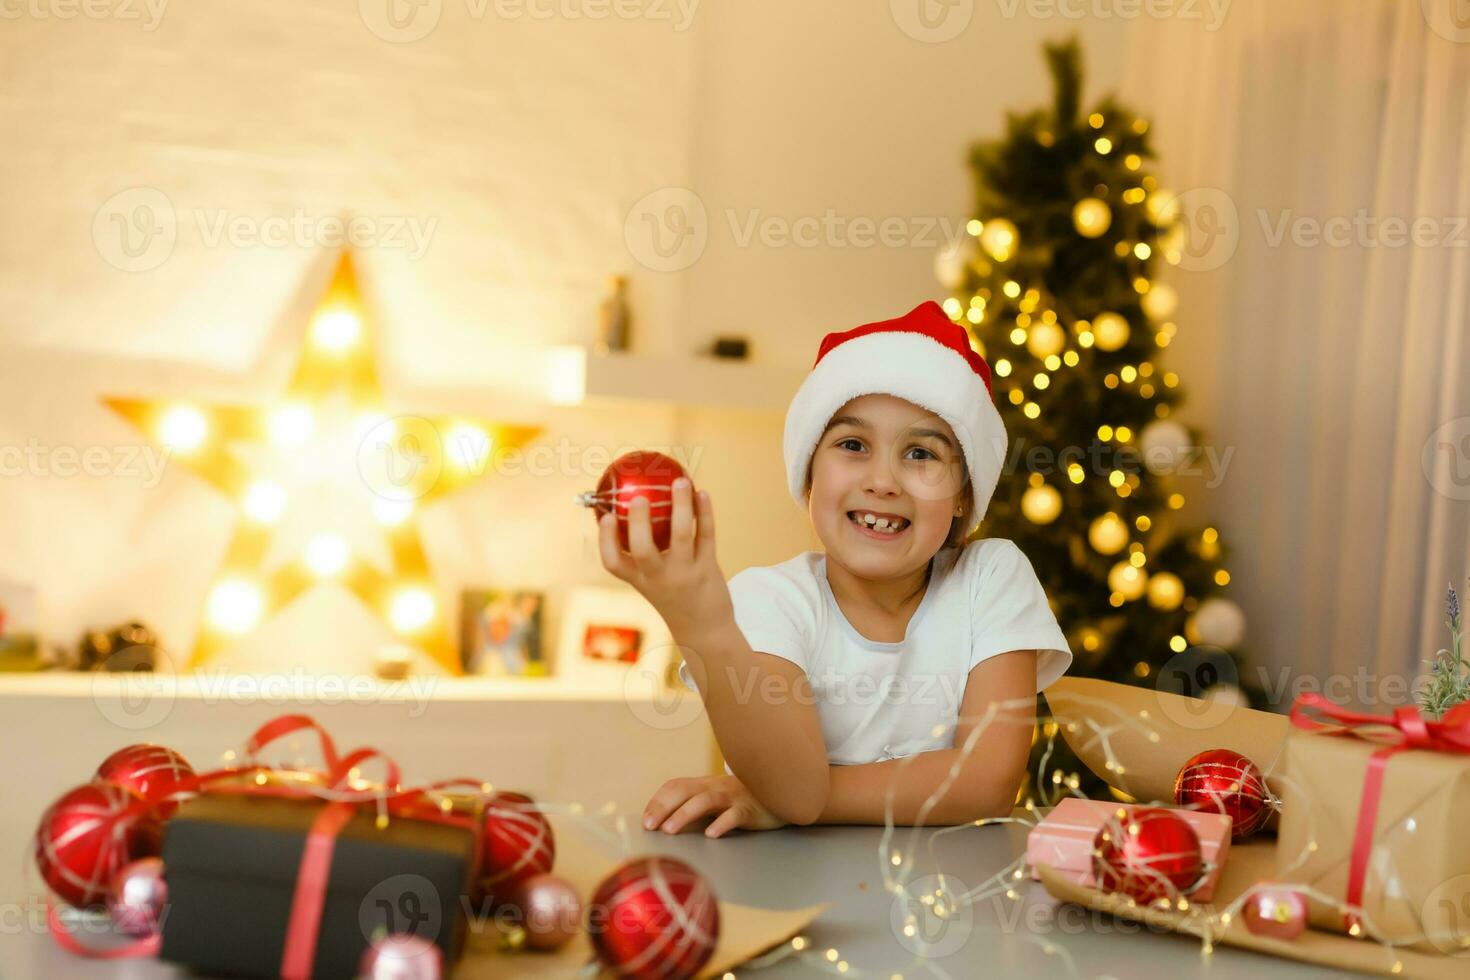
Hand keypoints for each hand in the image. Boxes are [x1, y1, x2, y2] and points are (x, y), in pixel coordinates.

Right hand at [597, 478, 733, 639]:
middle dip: (638, 521)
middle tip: (639, 497)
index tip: (606, 516)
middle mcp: (658, 578)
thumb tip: (632, 511)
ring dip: (681, 506)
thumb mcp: (652, 582)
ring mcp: (683, 574)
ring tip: (679, 481)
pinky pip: (705, 536)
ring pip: (680, 536)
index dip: (605, 539)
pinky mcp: (706, 569)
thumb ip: (642, 555)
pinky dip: (704, 513)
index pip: (612, 563)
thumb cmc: (674, 597)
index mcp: (638, 580)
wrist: (705, 631)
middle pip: (643, 549)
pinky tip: (702, 493)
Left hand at [643, 774, 788, 837]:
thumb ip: (696, 805)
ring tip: (669, 830)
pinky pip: (734, 815)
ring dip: (684, 814)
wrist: (783, 793)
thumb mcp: (718, 798)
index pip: (675, 786)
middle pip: (684, 791)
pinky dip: (721, 824)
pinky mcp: (750, 810)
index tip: (645, 821)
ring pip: (705, 801)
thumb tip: (665, 824)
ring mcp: (733, 798)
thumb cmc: (743, 800)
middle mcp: (716, 787)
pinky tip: (711, 834)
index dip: (657, 801)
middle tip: (650, 827)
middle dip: (663, 807)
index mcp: (705, 785)